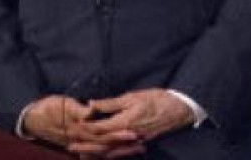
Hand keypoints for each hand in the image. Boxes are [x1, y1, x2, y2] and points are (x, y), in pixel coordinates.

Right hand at [22, 95, 139, 156]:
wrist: (33, 119)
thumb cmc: (49, 108)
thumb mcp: (62, 104)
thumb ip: (77, 109)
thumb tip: (89, 110)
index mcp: (77, 129)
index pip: (102, 134)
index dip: (117, 134)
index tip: (133, 132)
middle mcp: (79, 140)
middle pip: (105, 145)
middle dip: (123, 145)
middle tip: (141, 142)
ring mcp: (79, 144)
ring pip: (103, 151)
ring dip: (120, 151)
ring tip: (140, 148)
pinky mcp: (80, 145)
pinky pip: (97, 153)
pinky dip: (111, 153)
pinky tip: (125, 152)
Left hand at [68, 89, 192, 156]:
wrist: (180, 110)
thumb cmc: (158, 100)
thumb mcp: (134, 97)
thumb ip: (111, 103)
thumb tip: (91, 104)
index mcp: (124, 122)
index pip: (98, 128)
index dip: (84, 127)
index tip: (73, 124)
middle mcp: (126, 136)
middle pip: (100, 144)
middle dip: (84, 145)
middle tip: (70, 145)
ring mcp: (133, 143)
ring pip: (109, 152)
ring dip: (93, 153)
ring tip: (80, 153)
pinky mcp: (139, 145)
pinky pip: (120, 154)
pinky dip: (108, 155)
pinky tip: (101, 155)